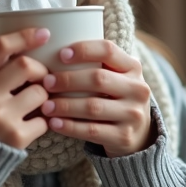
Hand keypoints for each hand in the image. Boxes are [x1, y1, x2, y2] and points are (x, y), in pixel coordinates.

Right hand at [0, 27, 50, 149]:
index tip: (44, 34)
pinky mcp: (15, 137)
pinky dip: (43, 120)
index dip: (26, 36)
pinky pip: (45, 119)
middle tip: (39, 79)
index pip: (1, 46)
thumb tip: (31, 46)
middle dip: (40, 71)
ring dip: (43, 97)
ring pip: (40, 92)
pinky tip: (31, 124)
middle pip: (26, 65)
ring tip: (33, 105)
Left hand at [39, 39, 155, 157]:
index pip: (108, 50)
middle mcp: (138, 89)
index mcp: (133, 67)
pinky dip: (70, 127)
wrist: (140, 132)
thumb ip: (96, 64)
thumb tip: (50, 52)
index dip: (84, 50)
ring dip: (65, 105)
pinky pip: (92, 131)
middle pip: (98, 79)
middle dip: (68, 80)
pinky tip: (54, 123)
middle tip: (46, 83)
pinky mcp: (124, 137)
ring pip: (93, 107)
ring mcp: (133, 114)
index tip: (61, 54)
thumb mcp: (116, 76)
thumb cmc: (116, 97)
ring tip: (45, 106)